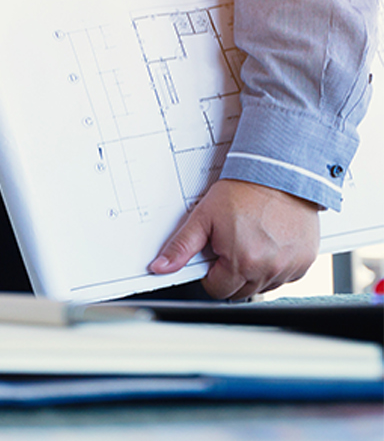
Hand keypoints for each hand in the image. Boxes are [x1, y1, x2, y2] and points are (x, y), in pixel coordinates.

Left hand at [148, 178, 319, 300]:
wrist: (279, 176)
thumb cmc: (243, 193)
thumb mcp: (203, 218)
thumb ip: (181, 246)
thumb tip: (161, 266)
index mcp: (242, 262)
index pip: (217, 290)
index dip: (209, 275)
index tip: (213, 259)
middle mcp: (269, 268)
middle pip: (241, 291)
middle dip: (230, 275)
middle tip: (231, 248)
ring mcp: (290, 266)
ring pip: (264, 286)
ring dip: (254, 273)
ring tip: (250, 244)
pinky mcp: (305, 261)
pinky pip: (286, 277)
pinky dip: (276, 267)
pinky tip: (270, 246)